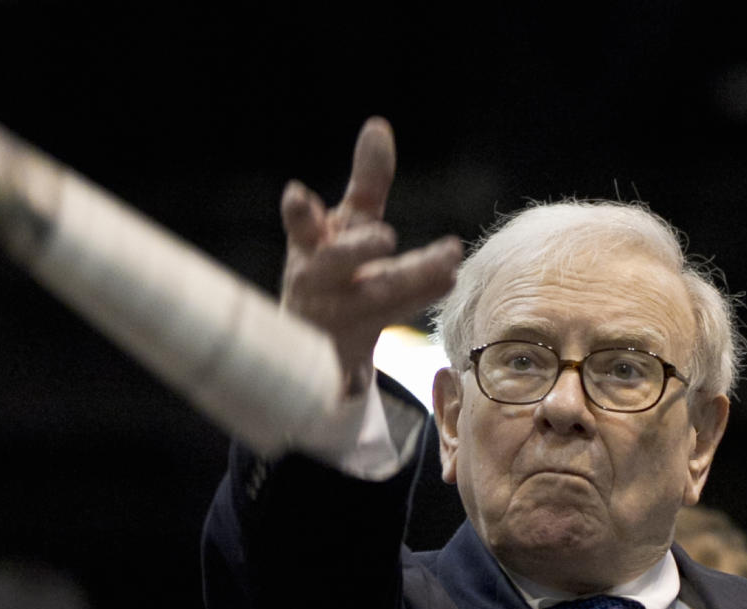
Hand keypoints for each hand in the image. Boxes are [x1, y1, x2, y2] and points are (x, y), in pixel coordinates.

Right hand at [280, 117, 461, 395]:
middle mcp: (316, 280)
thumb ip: (366, 182)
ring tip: (448, 263)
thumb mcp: (347, 225)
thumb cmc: (336, 269)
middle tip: (386, 236)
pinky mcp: (356, 344)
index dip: (299, 213)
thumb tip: (377, 125)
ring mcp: (337, 315)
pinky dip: (419, 299)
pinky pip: (392, 320)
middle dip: (356, 249)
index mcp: (309, 246)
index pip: (301, 224)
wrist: (316, 344)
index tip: (298, 195)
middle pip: (335, 263)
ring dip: (412, 280)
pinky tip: (448, 280)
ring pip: (375, 297)